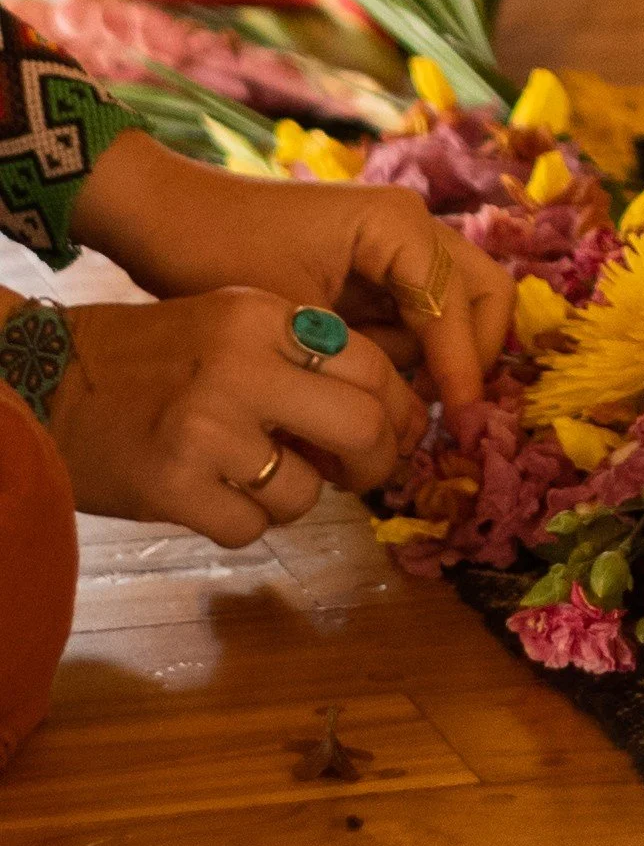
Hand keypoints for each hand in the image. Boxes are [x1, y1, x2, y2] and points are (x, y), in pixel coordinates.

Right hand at [46, 289, 424, 546]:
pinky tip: (210, 495)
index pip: (372, 367)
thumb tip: (392, 413)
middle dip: (376, 462)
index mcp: (260, 317)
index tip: (395, 432)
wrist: (42, 381)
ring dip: (293, 497)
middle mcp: (239, 366)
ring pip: (307, 491)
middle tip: (358, 474)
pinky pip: (253, 527)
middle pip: (364, 426)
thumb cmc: (150, 359)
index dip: (398, 410)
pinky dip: (240, 521)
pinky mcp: (174, 485)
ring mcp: (205, 428)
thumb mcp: (229, 325)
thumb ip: (302, 357)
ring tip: (252, 476)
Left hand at [73, 132, 512, 408]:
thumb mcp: (296, 320)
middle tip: (444, 413)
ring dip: (440, 359)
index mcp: (399, 225)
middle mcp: (414, 226)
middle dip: (471, 358)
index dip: (463, 371)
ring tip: (393, 406)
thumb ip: (366, 366)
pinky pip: (421, 315)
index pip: (459, 306)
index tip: (460, 429)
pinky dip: (411, 354)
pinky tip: (370, 386)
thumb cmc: (217, 254)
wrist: (160, 215)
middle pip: (485, 296)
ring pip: (459, 309)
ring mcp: (399, 244)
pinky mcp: (379, 266)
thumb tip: (417, 424)